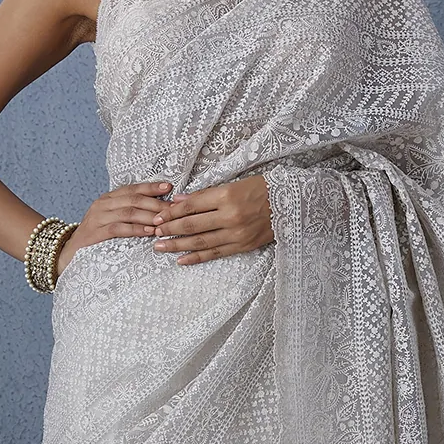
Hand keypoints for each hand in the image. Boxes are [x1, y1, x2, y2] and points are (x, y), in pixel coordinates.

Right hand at [56, 178, 175, 274]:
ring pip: (128, 212)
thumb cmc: (96, 236)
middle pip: (134, 199)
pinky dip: (135, 229)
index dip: (151, 187)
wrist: (68, 252)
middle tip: (174, 209)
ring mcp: (97, 217)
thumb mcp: (111, 219)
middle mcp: (102, 204)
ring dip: (149, 216)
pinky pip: (119, 228)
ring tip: (164, 222)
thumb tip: (158, 210)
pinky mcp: (95, 233)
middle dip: (156, 204)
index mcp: (108, 198)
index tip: (169, 187)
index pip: (133, 189)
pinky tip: (148, 231)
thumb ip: (129, 212)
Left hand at [151, 172, 273, 265]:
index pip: (191, 206)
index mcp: (227, 196)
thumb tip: (180, 201)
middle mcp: (230, 216)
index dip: (172, 212)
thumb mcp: (233, 184)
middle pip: (192, 225)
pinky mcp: (242, 246)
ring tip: (160, 247)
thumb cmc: (260, 189)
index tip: (157, 216)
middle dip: (170, 229)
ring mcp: (236, 234)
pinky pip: (215, 254)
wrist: (290, 203)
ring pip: (201, 242)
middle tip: (154, 232)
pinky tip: (181, 259)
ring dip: (178, 245)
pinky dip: (197, 257)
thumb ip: (206, 195)